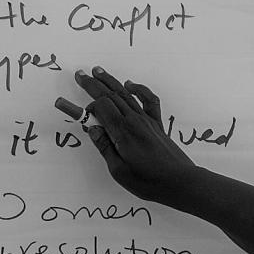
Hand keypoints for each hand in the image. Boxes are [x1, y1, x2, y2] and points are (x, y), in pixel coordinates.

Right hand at [71, 67, 198, 205]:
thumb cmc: (148, 181)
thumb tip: (92, 129)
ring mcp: (147, 120)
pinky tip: (131, 84)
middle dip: (94, 85)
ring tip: (98, 71)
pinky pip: (149, 100)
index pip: (101, 108)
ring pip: (126, 95)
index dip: (87, 106)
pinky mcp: (157, 124)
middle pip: (111, 96)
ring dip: (111, 81)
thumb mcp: (119, 171)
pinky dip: (140, 89)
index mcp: (122, 133)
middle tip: (80, 75)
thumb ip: (105, 147)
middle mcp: (134, 121)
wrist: (180, 182)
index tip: (74, 107)